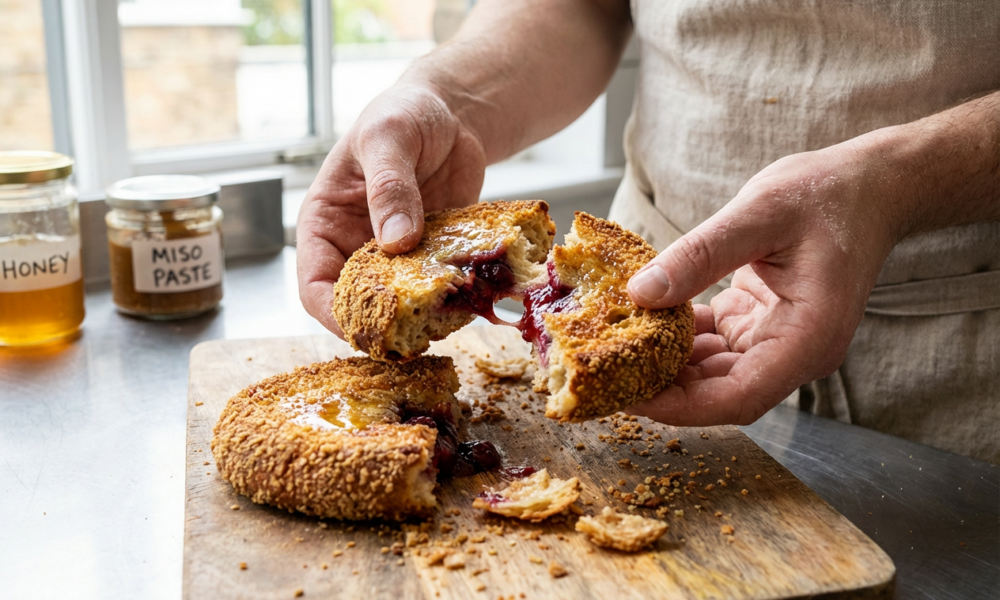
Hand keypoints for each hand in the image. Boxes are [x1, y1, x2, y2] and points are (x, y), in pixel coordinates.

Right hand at [296, 84, 485, 334]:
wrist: (451, 112)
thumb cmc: (403, 114)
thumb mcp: (389, 138)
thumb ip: (389, 187)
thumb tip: (395, 241)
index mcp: (325, 223)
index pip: (314, 284)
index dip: (333, 312)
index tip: (366, 327)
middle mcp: (356, 247)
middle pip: (358, 304)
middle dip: (384, 322)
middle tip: (417, 332)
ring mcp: (396, 256)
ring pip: (401, 303)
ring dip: (423, 314)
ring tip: (451, 312)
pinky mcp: (433, 257)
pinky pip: (438, 288)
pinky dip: (453, 296)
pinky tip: (473, 295)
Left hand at [624, 143, 901, 425]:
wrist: (870, 185)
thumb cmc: (829, 194)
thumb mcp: (758, 213)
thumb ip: (699, 255)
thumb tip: (641, 293)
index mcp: (808, 337)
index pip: (739, 397)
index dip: (681, 406)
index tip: (631, 396)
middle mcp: (795, 351)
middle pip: (721, 392)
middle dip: (664, 389)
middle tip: (607, 372)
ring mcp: (778, 340)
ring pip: (713, 372)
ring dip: (667, 363)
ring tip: (615, 346)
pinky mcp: (761, 323)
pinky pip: (713, 344)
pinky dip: (679, 337)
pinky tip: (644, 319)